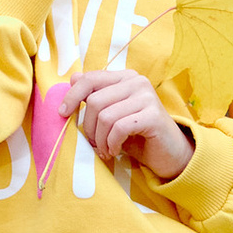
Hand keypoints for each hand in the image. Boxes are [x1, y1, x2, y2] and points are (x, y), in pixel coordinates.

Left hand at [72, 66, 194, 183]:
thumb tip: (74, 78)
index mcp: (125, 77)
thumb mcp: (112, 115)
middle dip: (89, 127)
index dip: (72, 96)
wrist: (169, 154)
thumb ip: (96, 96)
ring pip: (105, 116)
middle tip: (94, 143)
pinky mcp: (153, 115)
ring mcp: (147, 97)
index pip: (91, 79)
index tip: (63, 114)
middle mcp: (137, 82)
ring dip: (100, 139)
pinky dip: (111, 143)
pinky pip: (119, 128)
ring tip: (105, 150)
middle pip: (95, 101)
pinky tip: (114, 151)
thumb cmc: (137, 135)